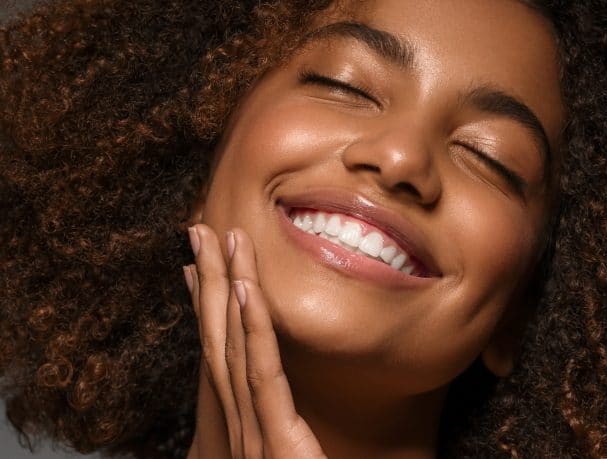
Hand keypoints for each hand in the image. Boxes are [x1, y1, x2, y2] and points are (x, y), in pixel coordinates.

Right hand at [184, 224, 326, 458]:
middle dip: (209, 279)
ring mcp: (253, 434)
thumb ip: (282, 427)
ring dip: (227, 285)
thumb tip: (283, 404)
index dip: (206, 305)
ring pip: (234, 344)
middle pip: (218, 337)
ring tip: (223, 239)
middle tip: (199, 231)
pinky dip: (253, 326)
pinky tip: (246, 288)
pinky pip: (262, 373)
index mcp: (245, 427)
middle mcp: (240, 425)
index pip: (220, 354)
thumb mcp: (291, 454)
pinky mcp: (277, 442)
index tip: (196, 267)